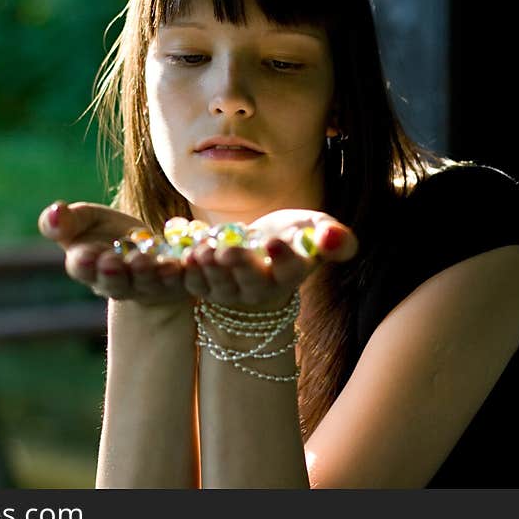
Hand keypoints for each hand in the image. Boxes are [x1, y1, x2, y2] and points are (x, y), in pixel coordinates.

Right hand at [37, 201, 192, 305]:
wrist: (144, 246)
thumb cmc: (104, 232)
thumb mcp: (84, 219)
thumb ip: (64, 221)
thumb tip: (53, 212)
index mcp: (88, 267)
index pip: (82, 267)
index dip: (85, 263)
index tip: (88, 254)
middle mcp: (116, 284)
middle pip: (114, 283)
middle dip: (114, 273)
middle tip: (112, 261)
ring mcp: (146, 287)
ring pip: (146, 284)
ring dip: (146, 274)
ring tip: (144, 261)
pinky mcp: (175, 285)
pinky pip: (178, 281)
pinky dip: (179, 273)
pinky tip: (179, 263)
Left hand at [182, 209, 357, 311]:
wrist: (260, 245)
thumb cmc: (294, 235)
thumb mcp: (317, 227)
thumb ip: (335, 237)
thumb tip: (334, 237)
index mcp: (291, 274)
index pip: (290, 271)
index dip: (283, 258)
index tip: (274, 241)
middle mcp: (262, 289)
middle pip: (251, 283)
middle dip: (240, 266)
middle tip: (229, 250)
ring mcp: (232, 291)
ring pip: (220, 286)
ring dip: (209, 269)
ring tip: (202, 251)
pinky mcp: (206, 287)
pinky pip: (194, 283)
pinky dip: (187, 272)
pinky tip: (183, 256)